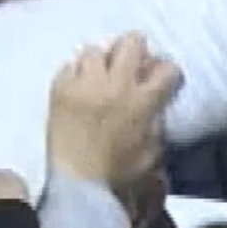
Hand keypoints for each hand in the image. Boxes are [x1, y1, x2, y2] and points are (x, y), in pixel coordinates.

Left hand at [45, 37, 180, 199]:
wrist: (77, 185)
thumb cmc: (118, 175)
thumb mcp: (151, 151)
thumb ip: (155, 121)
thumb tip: (154, 104)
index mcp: (142, 102)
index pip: (166, 68)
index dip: (166, 71)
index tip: (161, 78)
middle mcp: (115, 86)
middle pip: (131, 42)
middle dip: (135, 50)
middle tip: (131, 64)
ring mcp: (84, 85)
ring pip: (95, 49)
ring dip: (101, 61)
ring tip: (99, 76)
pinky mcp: (59, 90)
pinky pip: (69, 67)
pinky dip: (75, 75)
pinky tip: (78, 90)